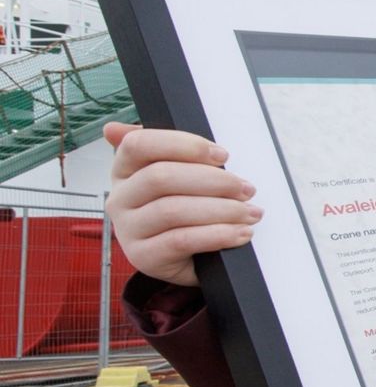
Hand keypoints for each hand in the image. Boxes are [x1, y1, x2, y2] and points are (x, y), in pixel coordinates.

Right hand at [104, 121, 261, 286]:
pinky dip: (217, 235)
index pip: (139, 144)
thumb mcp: (179, 177)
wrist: (187, 258)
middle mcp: (119, 198)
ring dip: (221, 210)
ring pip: (172, 210)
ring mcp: (128, 229)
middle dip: (213, 181)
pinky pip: (181, 241)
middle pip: (160, 177)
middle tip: (247, 189)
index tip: (222, 155)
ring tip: (251, 213)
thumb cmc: (185, 208)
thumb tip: (113, 128)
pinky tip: (241, 232)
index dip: (183, 145)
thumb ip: (167, 151)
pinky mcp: (143, 257)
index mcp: (124, 170)